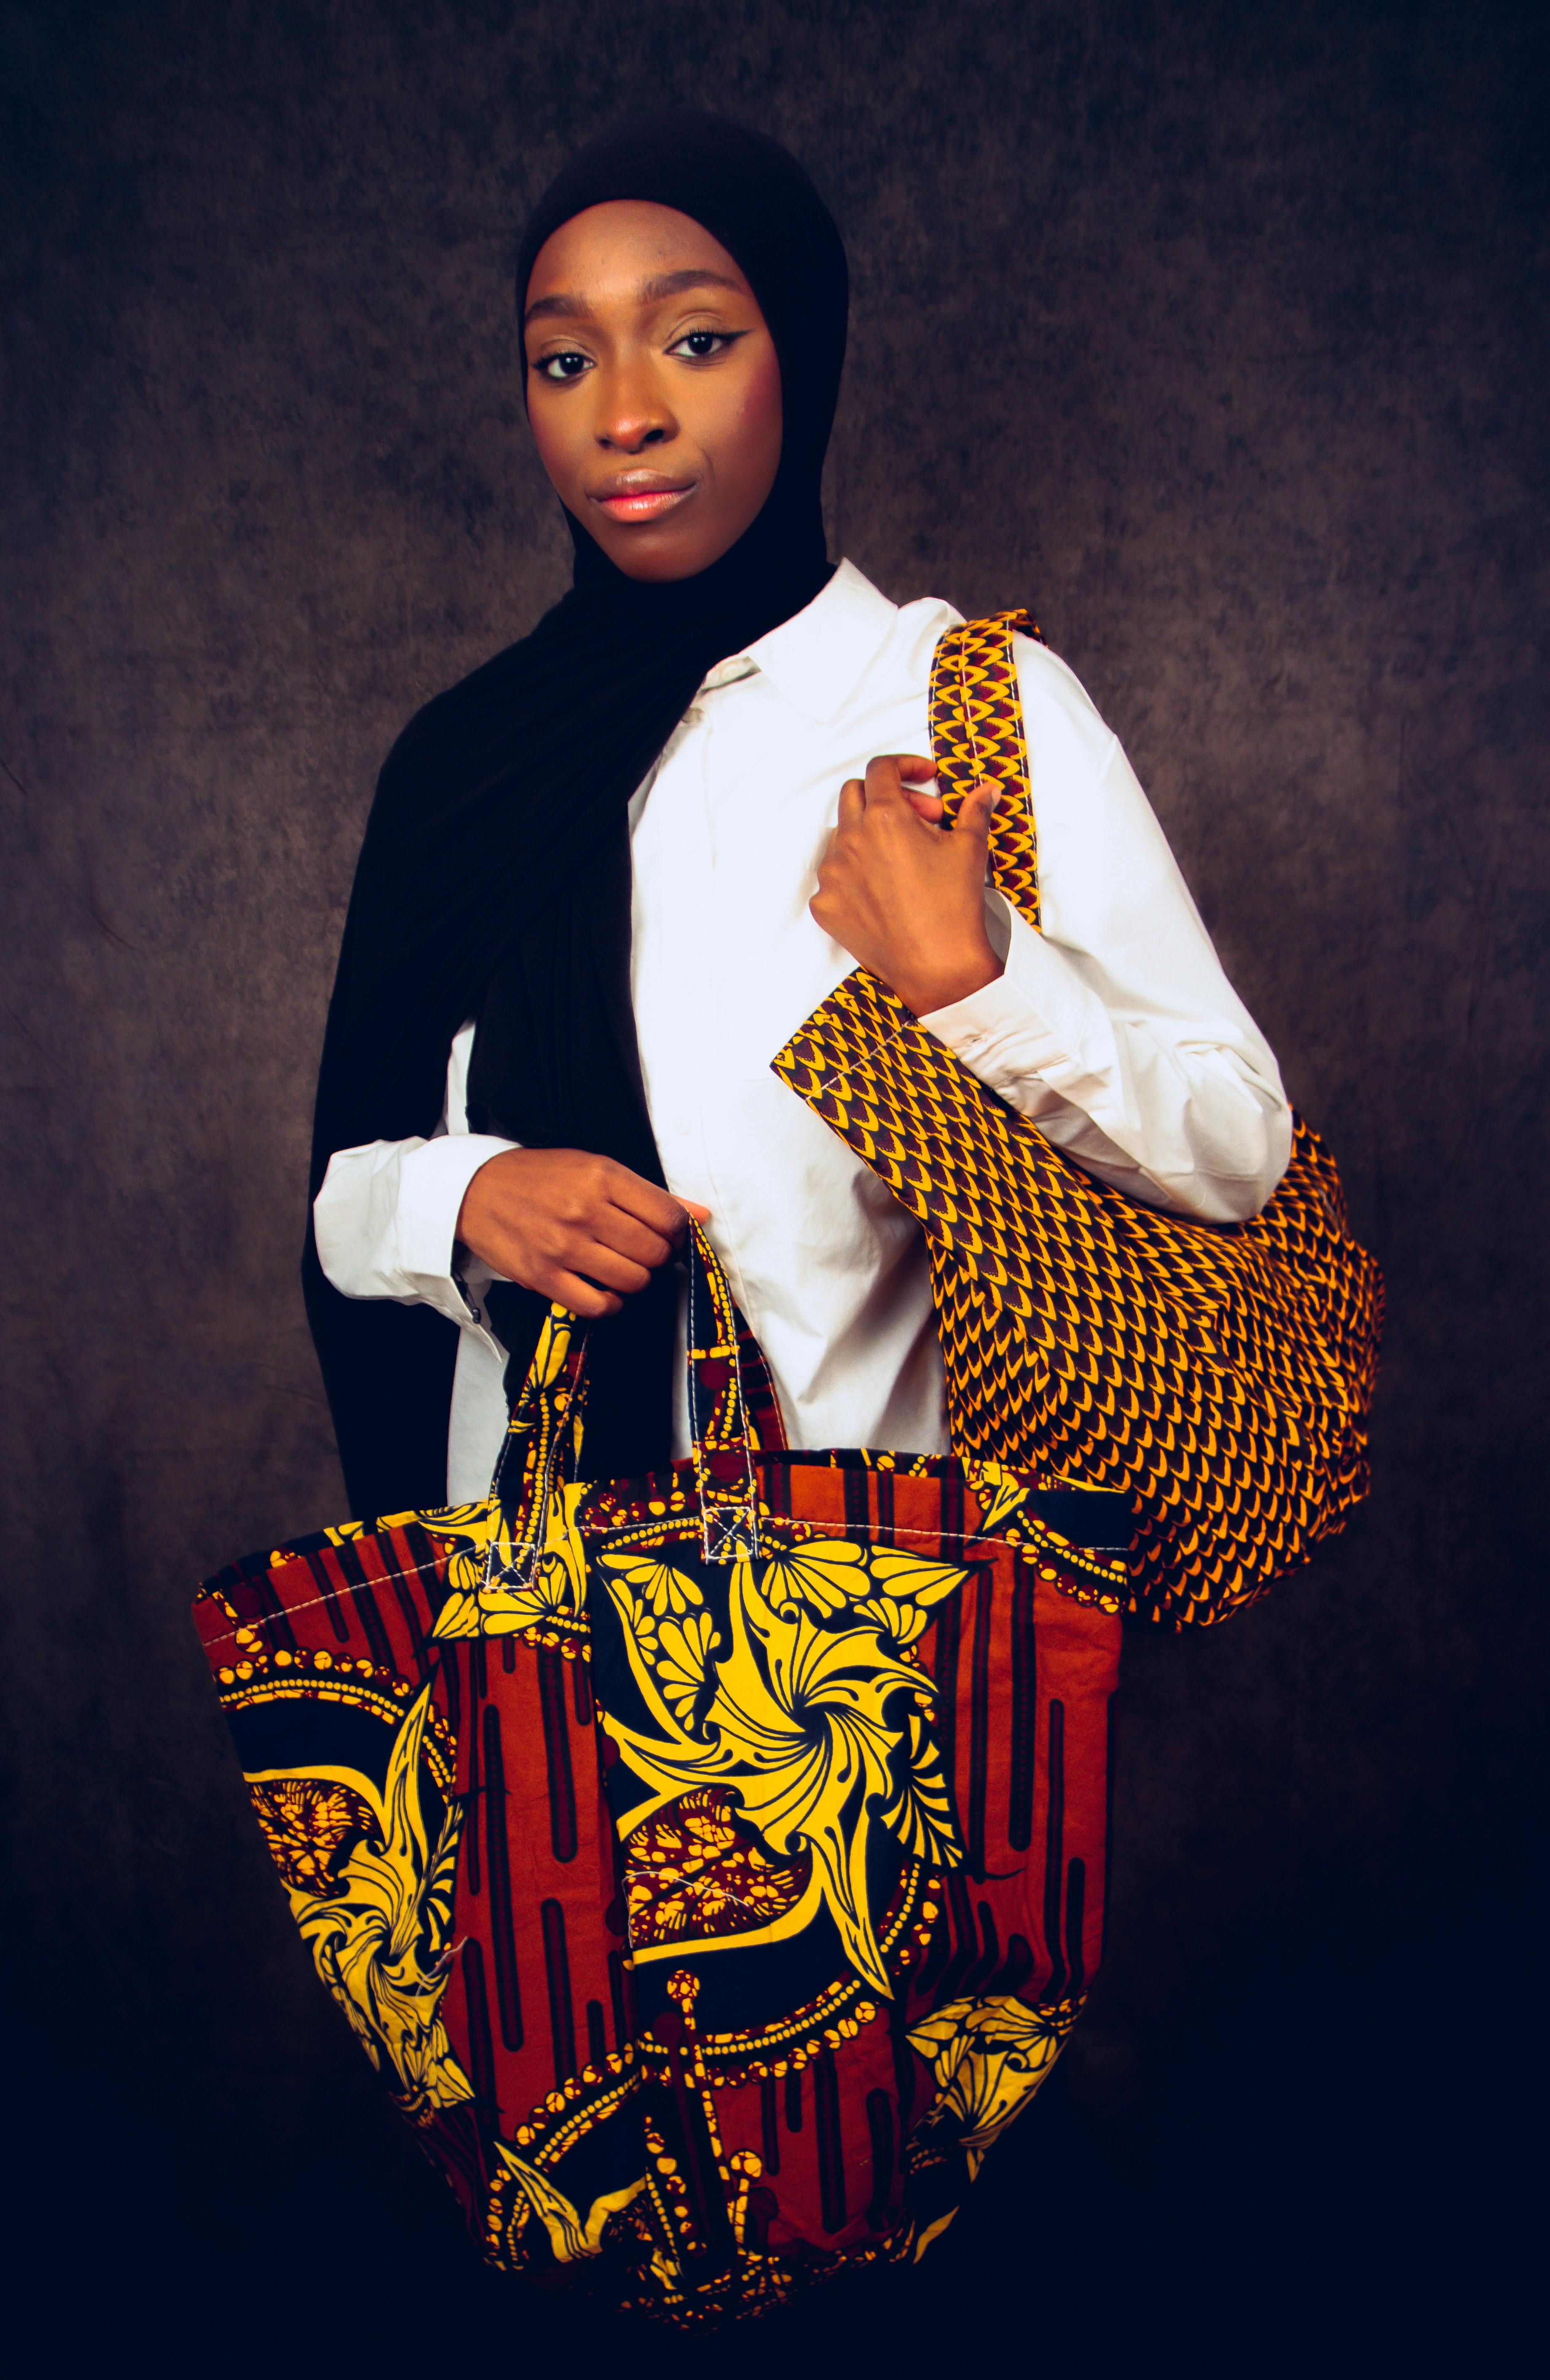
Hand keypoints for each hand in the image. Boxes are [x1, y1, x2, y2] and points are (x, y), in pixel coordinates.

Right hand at [456, 1148, 709, 1319]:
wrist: (477, 1190)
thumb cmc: (542, 1178)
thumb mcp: (596, 1168)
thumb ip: (649, 1194)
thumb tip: (701, 1215)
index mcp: (602, 1177)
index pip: (669, 1217)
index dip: (679, 1232)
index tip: (668, 1234)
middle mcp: (585, 1211)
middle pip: (655, 1252)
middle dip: (657, 1256)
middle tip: (640, 1250)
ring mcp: (563, 1247)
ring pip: (633, 1281)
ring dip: (635, 1280)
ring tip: (620, 1267)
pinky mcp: (543, 1277)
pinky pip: (598, 1305)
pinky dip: (610, 1303)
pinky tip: (603, 1289)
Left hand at [809, 754, 1001, 1014]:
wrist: (937, 966)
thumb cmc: (954, 906)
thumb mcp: (969, 848)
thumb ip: (974, 810)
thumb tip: (986, 790)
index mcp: (883, 817)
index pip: (881, 769)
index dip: (905, 766)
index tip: (924, 777)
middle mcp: (850, 840)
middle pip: (855, 794)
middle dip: (887, 796)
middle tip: (920, 819)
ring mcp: (832, 874)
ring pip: (841, 836)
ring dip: (868, 836)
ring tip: (903, 859)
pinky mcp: (824, 905)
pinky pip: (834, 877)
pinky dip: (855, 874)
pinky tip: (884, 890)